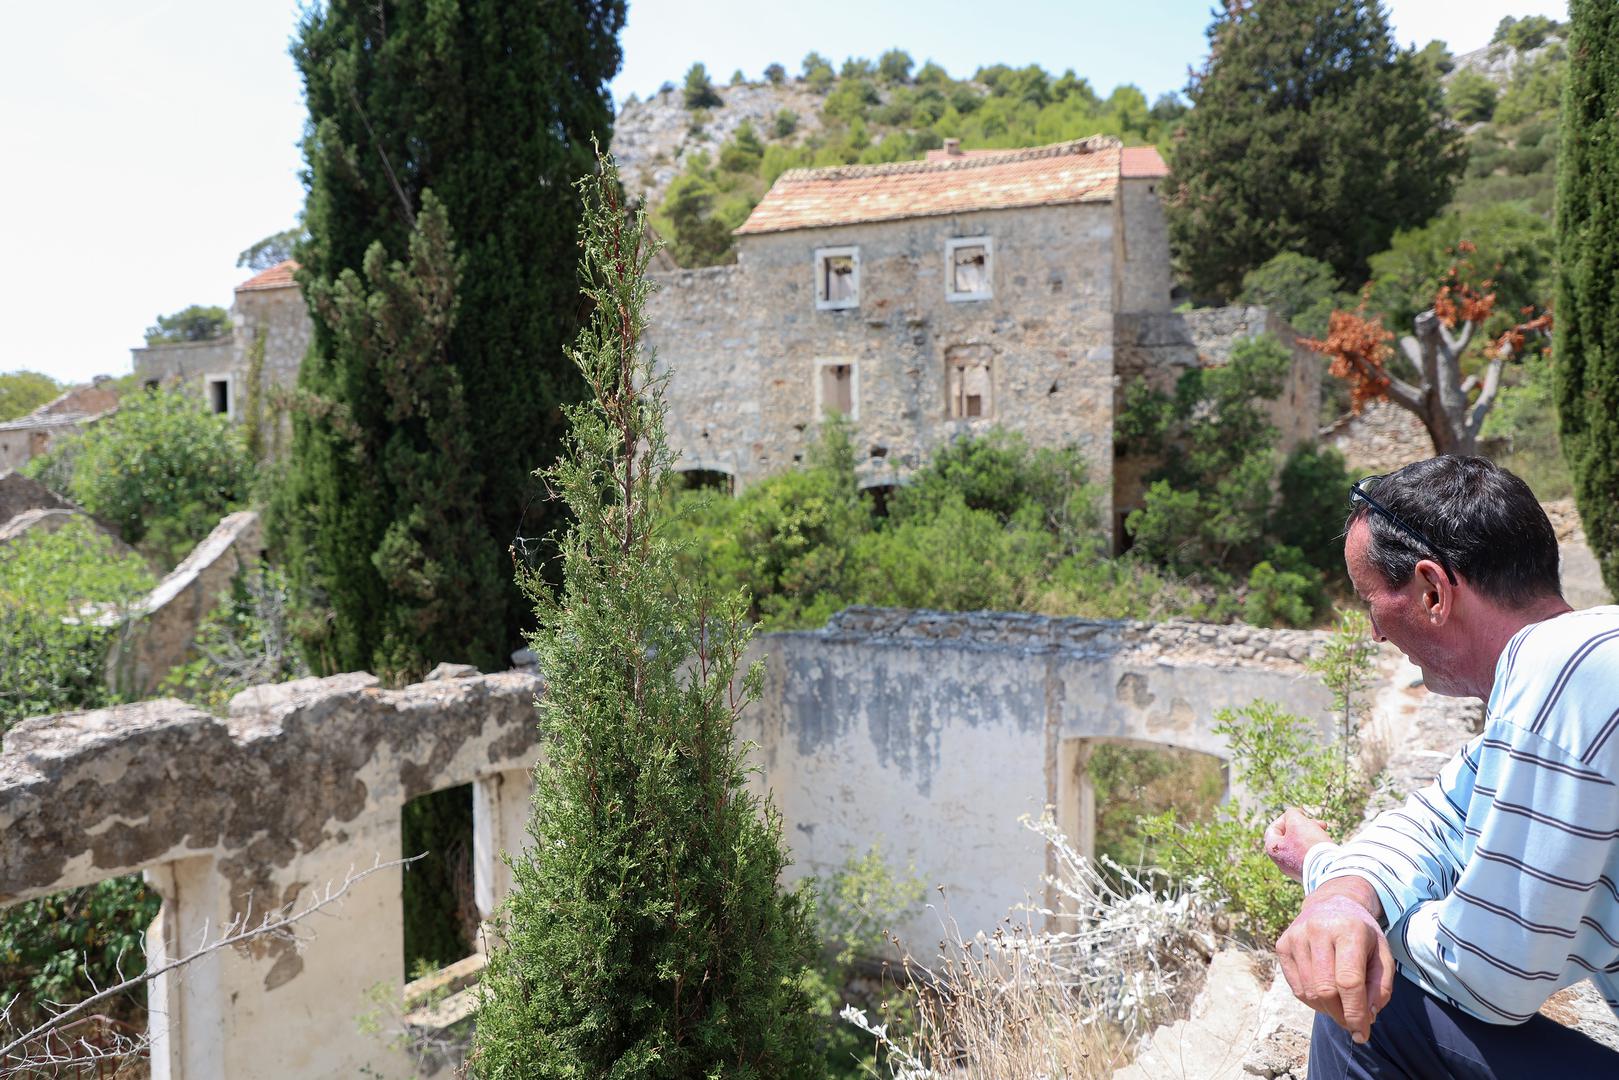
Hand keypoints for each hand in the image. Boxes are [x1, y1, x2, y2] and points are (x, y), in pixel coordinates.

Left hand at [1264, 807, 1332, 881]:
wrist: (1328, 870)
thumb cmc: (1309, 844)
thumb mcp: (1297, 821)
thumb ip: (1292, 814)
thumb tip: (1293, 815)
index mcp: (1272, 849)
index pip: (1274, 828)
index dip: (1287, 818)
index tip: (1301, 814)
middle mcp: (1281, 862)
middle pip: (1289, 837)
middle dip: (1304, 825)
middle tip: (1319, 823)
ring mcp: (1294, 870)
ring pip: (1301, 846)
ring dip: (1312, 834)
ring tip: (1325, 829)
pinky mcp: (1308, 874)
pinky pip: (1310, 857)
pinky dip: (1316, 848)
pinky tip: (1327, 844)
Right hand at [1275, 879, 1393, 1044]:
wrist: (1331, 903)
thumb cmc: (1361, 934)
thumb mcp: (1382, 954)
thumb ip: (1380, 986)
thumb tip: (1367, 1016)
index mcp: (1348, 929)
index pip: (1349, 981)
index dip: (1355, 1012)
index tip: (1363, 1033)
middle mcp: (1318, 929)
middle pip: (1326, 990)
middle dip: (1341, 1015)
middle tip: (1352, 1024)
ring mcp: (1295, 936)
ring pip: (1309, 991)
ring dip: (1327, 1010)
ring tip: (1341, 1007)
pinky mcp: (1282, 945)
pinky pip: (1296, 988)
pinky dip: (1313, 1001)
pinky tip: (1325, 996)